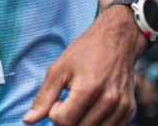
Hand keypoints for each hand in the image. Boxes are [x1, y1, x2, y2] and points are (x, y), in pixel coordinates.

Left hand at [23, 5, 143, 124]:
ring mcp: (122, 107)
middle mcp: (109, 101)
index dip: (55, 113)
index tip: (59, 99)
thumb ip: (44, 97)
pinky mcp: (129, 110)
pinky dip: (97, 123)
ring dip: (82, 122)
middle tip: (69, 101)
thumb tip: (28, 121)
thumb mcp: (59, 69)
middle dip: (68, 119)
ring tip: (81, 103)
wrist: (117, 40)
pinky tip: (93, 107)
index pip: (64, 121)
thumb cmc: (86, 51)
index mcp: (89, 89)